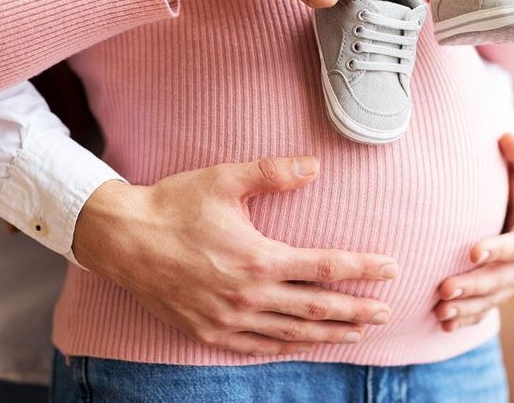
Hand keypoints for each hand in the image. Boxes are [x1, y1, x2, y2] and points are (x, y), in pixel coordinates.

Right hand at [73, 156, 398, 355]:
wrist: (122, 239)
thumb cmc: (174, 206)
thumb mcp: (224, 180)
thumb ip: (273, 173)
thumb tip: (315, 166)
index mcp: (258, 258)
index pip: (325, 266)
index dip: (363, 268)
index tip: (390, 268)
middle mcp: (248, 295)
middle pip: (317, 307)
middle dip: (357, 310)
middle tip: (387, 312)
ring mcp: (228, 319)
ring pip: (293, 332)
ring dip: (330, 333)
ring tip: (358, 333)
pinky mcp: (209, 332)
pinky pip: (258, 346)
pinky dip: (288, 346)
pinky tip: (304, 344)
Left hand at [433, 133, 513, 330]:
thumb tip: (507, 138)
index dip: (501, 249)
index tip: (473, 250)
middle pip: (503, 280)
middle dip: (475, 285)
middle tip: (444, 287)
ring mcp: (513, 282)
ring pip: (491, 300)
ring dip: (467, 306)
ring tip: (440, 309)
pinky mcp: (498, 292)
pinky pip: (483, 309)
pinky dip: (465, 318)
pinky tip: (442, 323)